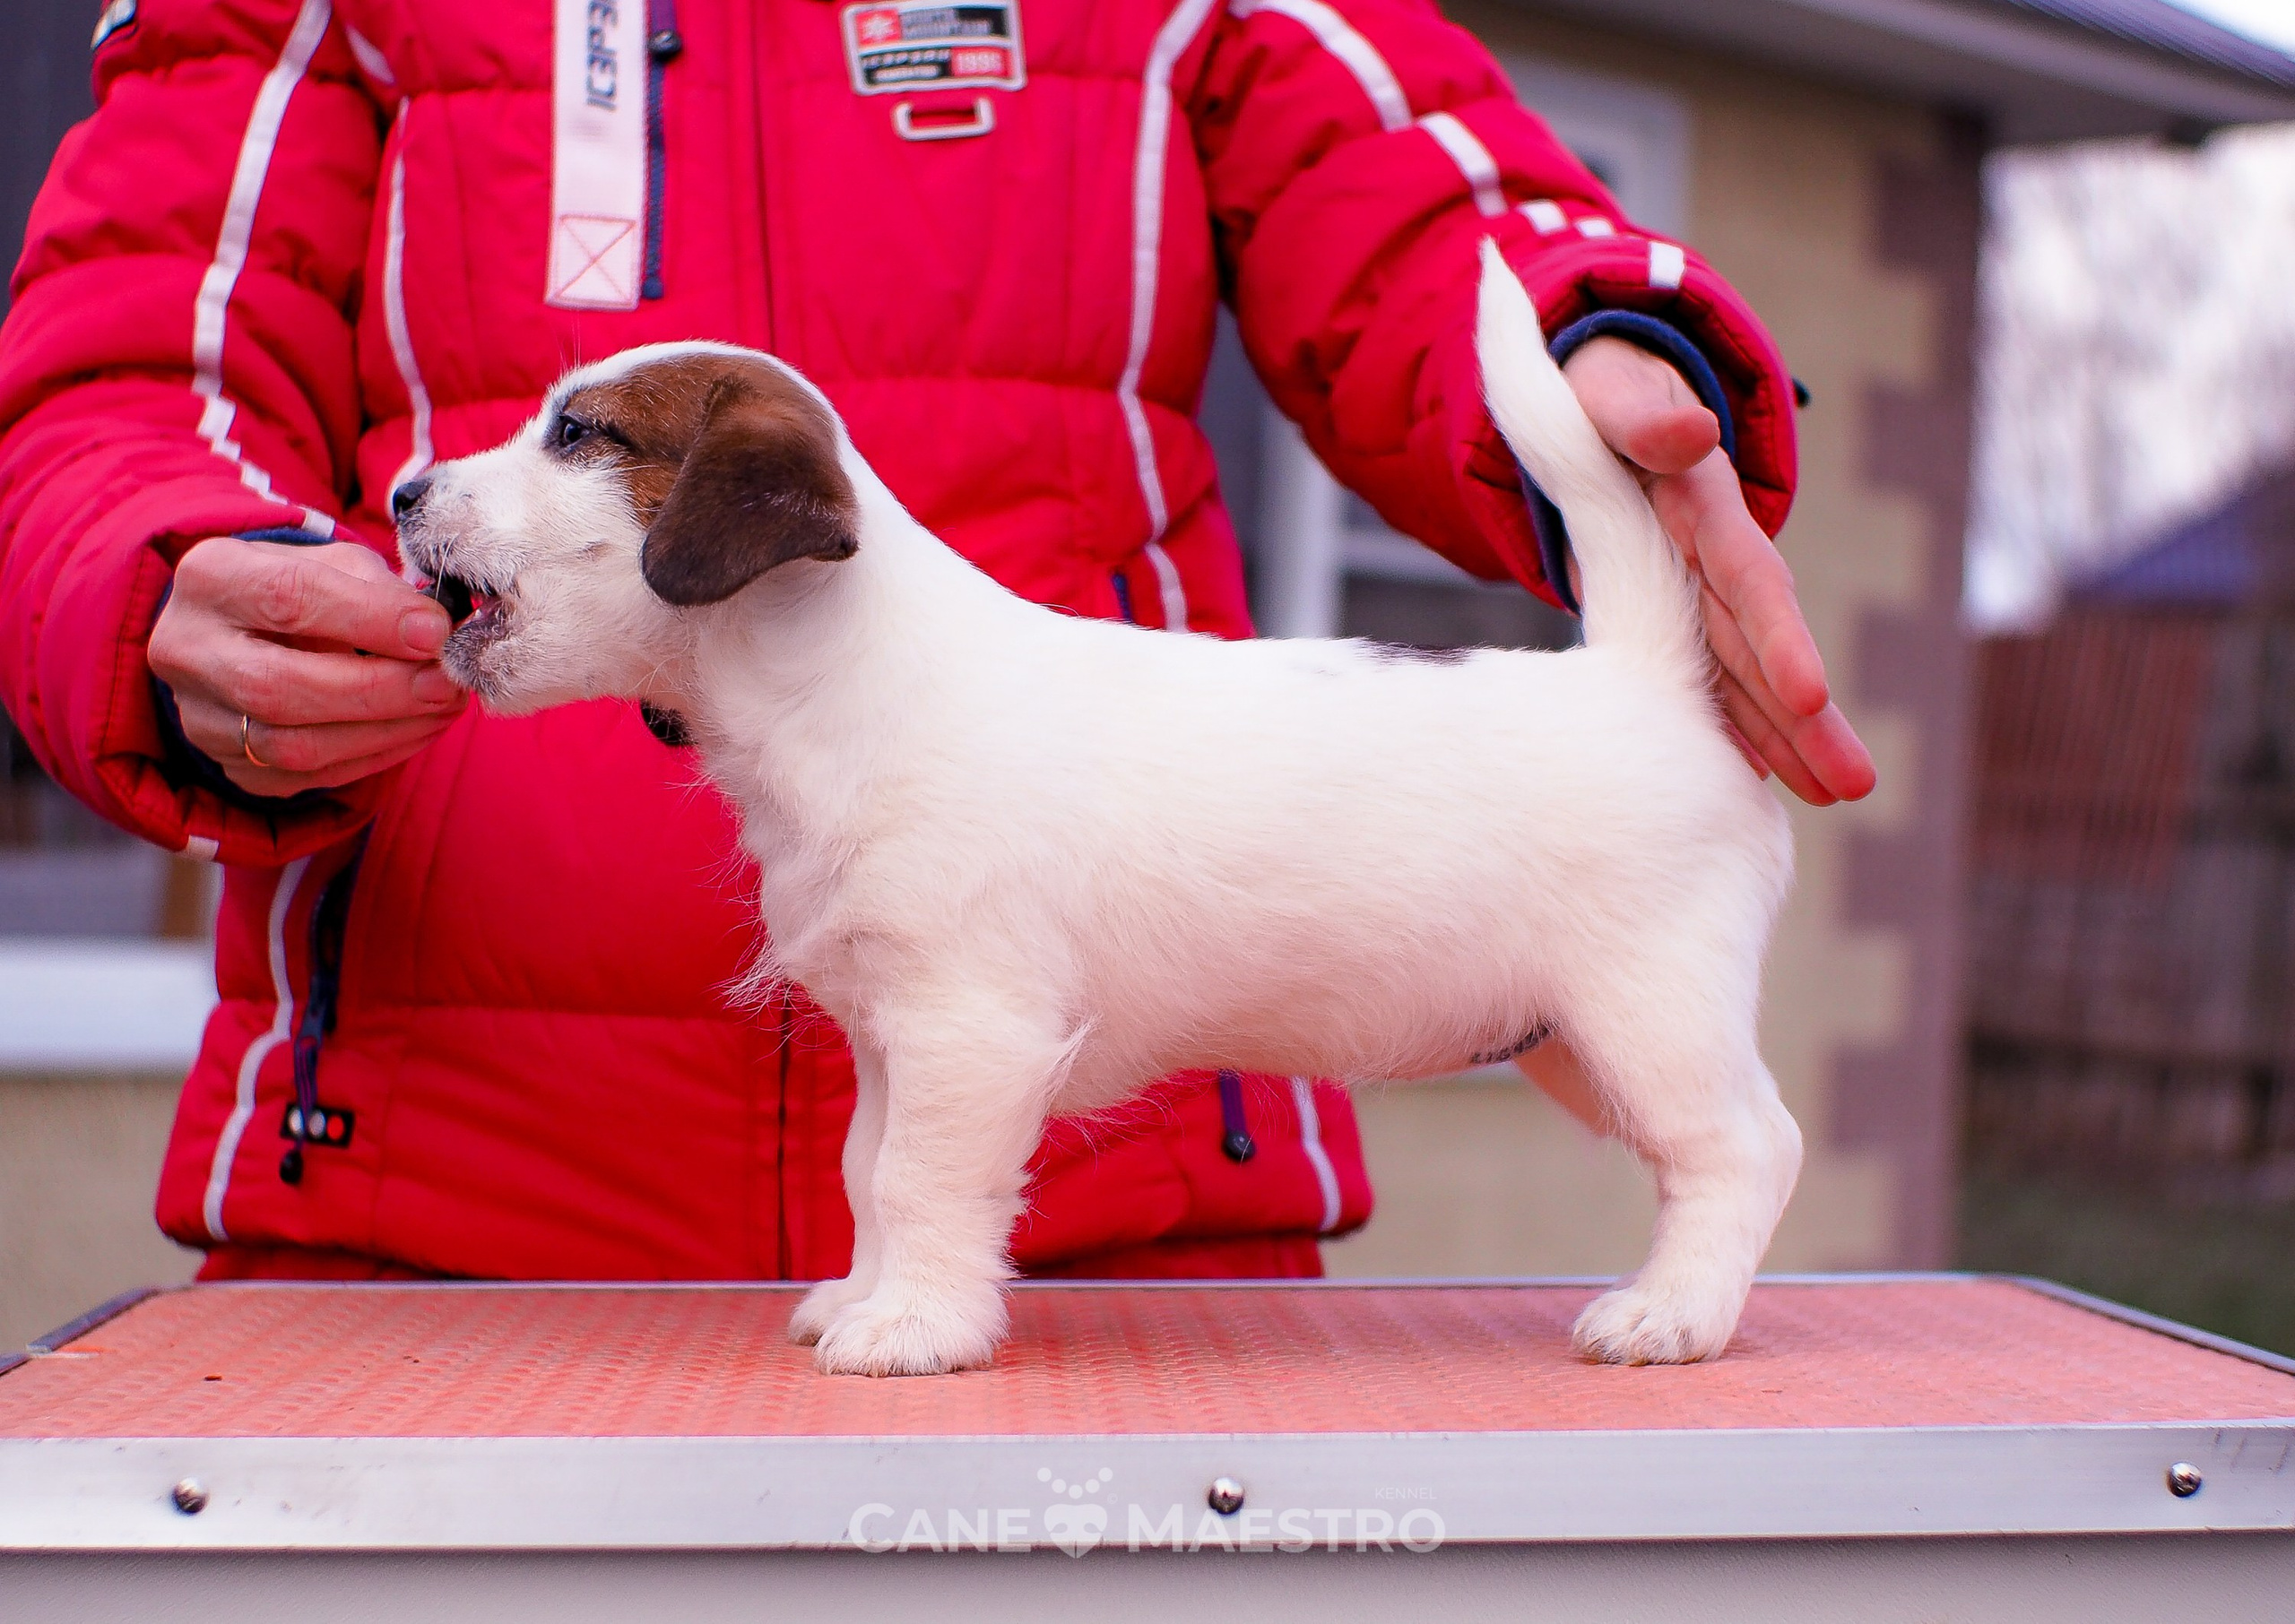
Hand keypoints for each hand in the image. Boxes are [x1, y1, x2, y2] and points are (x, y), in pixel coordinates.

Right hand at [148, 537, 465, 796]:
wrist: (250, 634)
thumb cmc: (306, 589)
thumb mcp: (336, 565)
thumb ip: (379, 590)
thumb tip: (435, 632)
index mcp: (211, 578)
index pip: (288, 598)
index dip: (370, 619)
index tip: (435, 632)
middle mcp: (187, 648)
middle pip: (280, 686)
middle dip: (379, 689)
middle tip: (446, 682)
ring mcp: (200, 716)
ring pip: (293, 745)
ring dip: (386, 730)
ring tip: (444, 706)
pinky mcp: (231, 766)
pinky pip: (310, 777)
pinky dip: (376, 755)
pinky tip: (418, 729)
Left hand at [1560, 336, 1876, 805]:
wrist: (1606, 412)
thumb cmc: (1607, 404)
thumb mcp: (1616, 399)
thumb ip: (1645, 416)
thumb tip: (1689, 431)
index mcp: (1706, 507)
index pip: (1749, 579)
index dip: (1778, 635)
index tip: (1807, 695)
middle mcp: (1717, 557)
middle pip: (1764, 644)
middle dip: (1807, 717)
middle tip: (1853, 784)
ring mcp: (1703, 592)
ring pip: (1747, 675)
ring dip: (1788, 737)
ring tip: (1835, 797)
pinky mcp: (1681, 617)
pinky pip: (1710, 682)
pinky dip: (1735, 729)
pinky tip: (1761, 785)